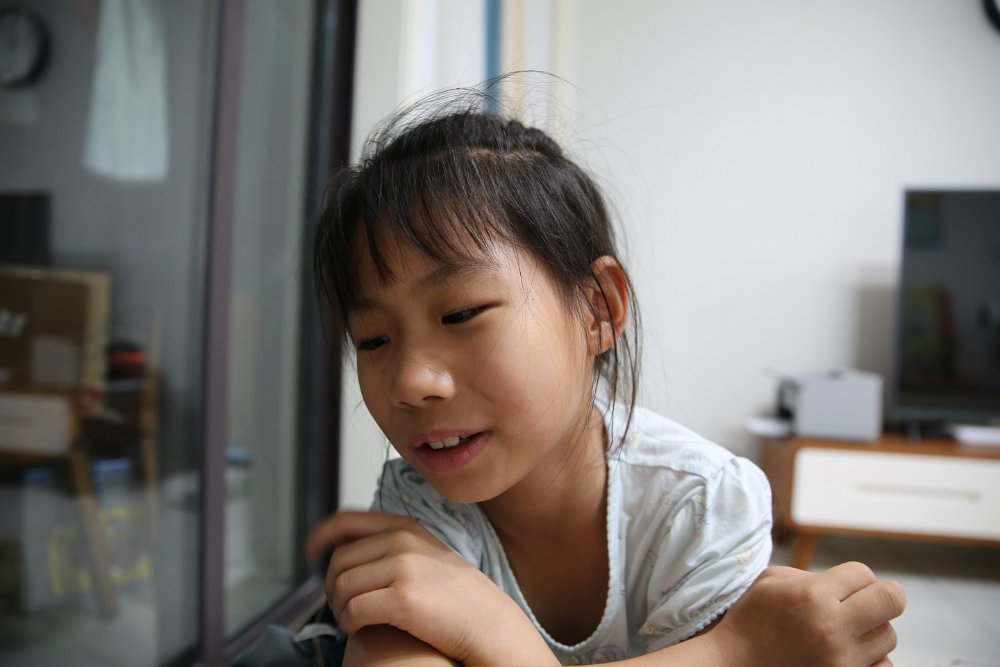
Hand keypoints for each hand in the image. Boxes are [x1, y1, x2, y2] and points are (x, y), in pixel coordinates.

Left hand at [306, 511, 557, 665]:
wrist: (488, 622)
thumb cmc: (456, 597)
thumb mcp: (426, 555)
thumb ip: (392, 546)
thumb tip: (346, 550)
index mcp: (406, 527)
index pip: (347, 521)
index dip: (321, 535)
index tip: (310, 551)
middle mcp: (403, 541)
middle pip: (338, 560)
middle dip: (331, 586)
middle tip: (342, 605)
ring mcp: (403, 568)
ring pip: (341, 586)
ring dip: (339, 608)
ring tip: (352, 619)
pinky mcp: (403, 599)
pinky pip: (353, 610)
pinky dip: (349, 624)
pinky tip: (361, 629)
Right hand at [711, 562, 905, 666]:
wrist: (735, 665)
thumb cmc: (752, 620)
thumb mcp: (772, 581)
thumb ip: (813, 575)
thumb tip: (852, 583)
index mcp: (812, 595)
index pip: (864, 573)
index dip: (853, 577)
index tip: (839, 587)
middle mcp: (832, 628)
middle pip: (892, 600)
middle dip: (879, 597)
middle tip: (861, 603)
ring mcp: (842, 661)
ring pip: (889, 636)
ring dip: (872, 630)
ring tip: (846, 631)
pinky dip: (872, 659)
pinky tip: (849, 653)